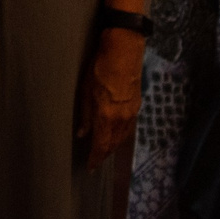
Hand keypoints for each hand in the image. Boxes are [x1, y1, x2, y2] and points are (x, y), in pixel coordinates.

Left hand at [74, 29, 143, 167]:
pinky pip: (128, 127)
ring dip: (112, 146)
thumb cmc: (99, 67)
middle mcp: (122, 118)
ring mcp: (132, 113)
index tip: (90, 168)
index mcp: (107, 115)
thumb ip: (85, 114)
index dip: (95, 158)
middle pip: (113, 144)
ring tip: (103, 151)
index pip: (101, 145)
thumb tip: (82, 133)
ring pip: (122, 137)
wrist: (124, 50)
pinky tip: (115, 135)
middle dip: (104, 154)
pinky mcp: (137, 106)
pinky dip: (120, 135)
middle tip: (95, 161)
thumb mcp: (85, 90)